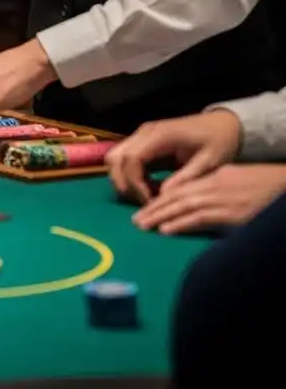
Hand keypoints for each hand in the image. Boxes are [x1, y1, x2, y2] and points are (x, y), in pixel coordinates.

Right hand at [106, 110, 243, 203]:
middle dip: (123, 182)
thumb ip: (186, 177)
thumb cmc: (218, 141)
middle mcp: (144, 132)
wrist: (224, 124)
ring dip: (123, 178)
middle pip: (115, 157)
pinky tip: (149, 185)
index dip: (135, 183)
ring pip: (115, 157)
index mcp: (161, 136)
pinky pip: (125, 157)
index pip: (131, 159)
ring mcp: (141, 134)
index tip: (150, 200)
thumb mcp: (209, 162)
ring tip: (146, 193)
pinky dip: (130, 174)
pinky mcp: (142, 140)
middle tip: (143, 200)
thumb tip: (163, 196)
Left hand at [131, 164, 285, 234]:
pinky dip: (180, 223)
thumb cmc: (265, 186)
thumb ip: (215, 188)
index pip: (181, 188)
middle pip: (175, 196)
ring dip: (160, 216)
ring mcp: (220, 199)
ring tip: (142, 226)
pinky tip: (165, 230)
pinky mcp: (229, 214)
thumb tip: (197, 203)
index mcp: (213, 177)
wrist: (285, 186)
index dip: (161, 198)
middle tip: (135, 220)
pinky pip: (199, 218)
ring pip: (182, 207)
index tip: (145, 208)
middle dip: (153, 208)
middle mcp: (212, 186)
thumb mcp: (235, 181)